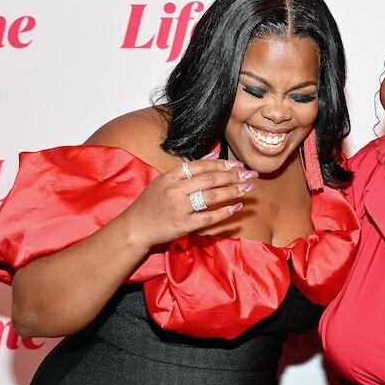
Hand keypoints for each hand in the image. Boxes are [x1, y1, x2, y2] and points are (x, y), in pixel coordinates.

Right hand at [129, 157, 256, 246]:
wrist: (135, 228)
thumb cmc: (151, 204)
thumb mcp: (164, 181)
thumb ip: (186, 171)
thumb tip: (213, 157)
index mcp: (170, 177)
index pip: (200, 166)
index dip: (221, 164)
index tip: (237, 164)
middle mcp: (175, 190)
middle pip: (210, 179)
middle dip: (232, 175)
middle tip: (249, 174)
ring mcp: (179, 208)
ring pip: (211, 196)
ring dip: (233, 191)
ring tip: (248, 188)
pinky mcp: (183, 225)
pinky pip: (209, 217)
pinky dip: (225, 212)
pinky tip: (237, 206)